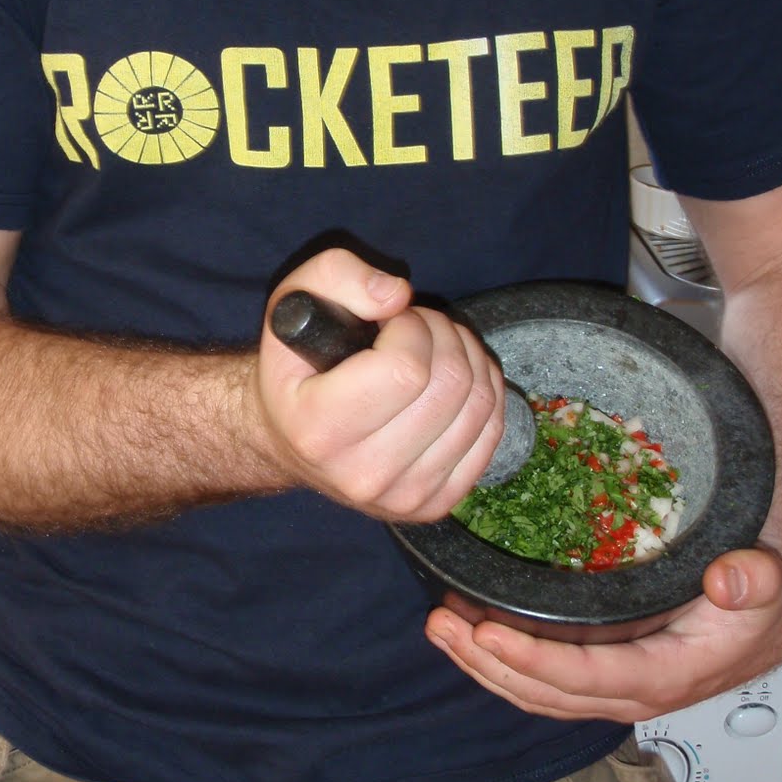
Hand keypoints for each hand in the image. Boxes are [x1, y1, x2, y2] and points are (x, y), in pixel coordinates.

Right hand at [256, 247, 505, 520]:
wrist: (289, 438)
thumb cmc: (298, 364)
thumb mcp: (295, 300)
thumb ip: (339, 276)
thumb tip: (399, 295)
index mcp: (318, 429)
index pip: (406, 368)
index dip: (412, 327)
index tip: (392, 322)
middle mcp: (361, 474)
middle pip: (450, 385)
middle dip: (443, 335)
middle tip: (418, 328)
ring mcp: (402, 497)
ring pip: (480, 405)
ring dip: (467, 357)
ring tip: (435, 348)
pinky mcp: (434, 505)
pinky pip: (492, 433)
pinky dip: (485, 391)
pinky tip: (453, 379)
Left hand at [425, 544, 781, 721]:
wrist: (772, 609)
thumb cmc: (763, 595)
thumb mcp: (769, 580)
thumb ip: (754, 580)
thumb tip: (729, 585)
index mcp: (665, 675)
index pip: (586, 680)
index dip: (533, 661)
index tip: (487, 634)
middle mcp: (630, 690)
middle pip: (545, 693)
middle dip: (487, 663)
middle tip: (441, 623)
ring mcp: (609, 683)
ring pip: (533, 690)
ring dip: (481, 662)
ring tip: (440, 623)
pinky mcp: (598, 667)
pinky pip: (540, 675)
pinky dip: (498, 655)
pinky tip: (467, 623)